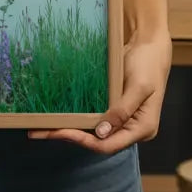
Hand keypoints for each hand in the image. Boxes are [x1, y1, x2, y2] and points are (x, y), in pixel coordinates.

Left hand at [27, 31, 171, 153]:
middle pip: (98, 141)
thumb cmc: (148, 64)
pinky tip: (60, 115)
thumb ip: (122, 110)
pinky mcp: (114, 108)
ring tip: (44, 127)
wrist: (150, 46)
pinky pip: (94, 118)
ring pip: (93, 132)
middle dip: (70, 136)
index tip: (61, 132)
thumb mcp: (139, 86)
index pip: (109, 145)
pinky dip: (78, 118)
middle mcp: (131, 129)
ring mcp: (122, 119)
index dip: (84, 141)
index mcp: (142, 129)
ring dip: (71, 129)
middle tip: (41, 131)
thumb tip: (102, 133)